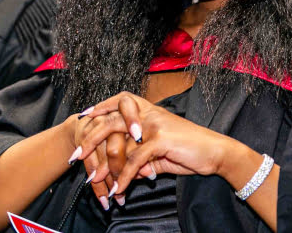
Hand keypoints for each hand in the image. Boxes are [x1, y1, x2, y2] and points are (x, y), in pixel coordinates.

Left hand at [74, 92, 235, 197]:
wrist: (215, 152)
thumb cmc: (189, 150)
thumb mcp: (160, 151)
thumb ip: (141, 156)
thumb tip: (125, 171)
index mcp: (149, 111)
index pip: (120, 101)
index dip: (101, 106)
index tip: (84, 116)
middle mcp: (149, 114)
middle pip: (111, 120)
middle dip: (90, 138)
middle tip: (76, 156)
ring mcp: (154, 125)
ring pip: (118, 140)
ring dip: (104, 163)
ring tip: (92, 179)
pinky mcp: (160, 140)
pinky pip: (135, 160)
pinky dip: (124, 178)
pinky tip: (118, 190)